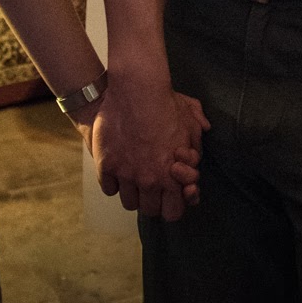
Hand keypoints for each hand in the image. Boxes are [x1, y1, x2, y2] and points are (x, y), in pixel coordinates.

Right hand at [92, 73, 208, 220]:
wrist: (136, 90)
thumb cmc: (166, 105)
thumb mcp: (190, 123)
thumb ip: (195, 145)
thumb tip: (194, 158)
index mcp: (172, 176)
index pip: (173, 212)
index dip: (172, 206)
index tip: (169, 196)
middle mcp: (149, 180)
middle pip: (149, 210)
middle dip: (152, 200)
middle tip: (151, 186)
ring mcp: (125, 175)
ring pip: (128, 202)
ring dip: (132, 193)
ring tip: (134, 178)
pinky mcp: (106, 166)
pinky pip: (108, 189)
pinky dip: (113, 183)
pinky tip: (118, 170)